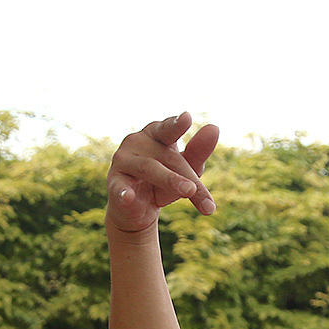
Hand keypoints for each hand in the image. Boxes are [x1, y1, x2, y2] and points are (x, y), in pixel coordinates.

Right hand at [105, 112, 219, 233]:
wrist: (136, 210)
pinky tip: (129, 198)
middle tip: (197, 187)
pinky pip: (120, 188)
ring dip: (169, 179)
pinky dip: (124, 193)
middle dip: (185, 174)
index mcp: (156, 133)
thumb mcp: (185, 169)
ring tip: (189, 191)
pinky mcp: (114, 183)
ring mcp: (123, 161)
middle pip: (167, 156)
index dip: (176, 124)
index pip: (170, 129)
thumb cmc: (163, 183)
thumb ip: (198, 151)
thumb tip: (214, 128)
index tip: (186, 118)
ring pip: (149, 168)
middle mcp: (137, 141)